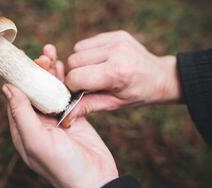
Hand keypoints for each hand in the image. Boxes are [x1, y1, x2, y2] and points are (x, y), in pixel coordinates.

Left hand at [2, 45, 117, 187]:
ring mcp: (56, 120)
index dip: (20, 79)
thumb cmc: (64, 167)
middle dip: (37, 72)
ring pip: (50, 91)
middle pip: (34, 92)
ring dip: (51, 73)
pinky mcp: (72, 117)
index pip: (16, 98)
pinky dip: (65, 82)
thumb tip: (7, 88)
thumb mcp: (37, 141)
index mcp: (23, 130)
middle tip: (43, 56)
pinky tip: (65, 68)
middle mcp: (37, 124)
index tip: (26, 61)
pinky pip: (66, 96)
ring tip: (52, 53)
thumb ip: (22, 114)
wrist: (96, 180)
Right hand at [64, 31, 180, 126]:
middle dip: (73, 74)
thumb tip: (65, 116)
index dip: (71, 87)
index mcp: (116, 72)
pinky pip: (87, 42)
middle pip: (73, 61)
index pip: (76, 77)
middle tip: (85, 83)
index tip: (76, 92)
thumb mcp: (114, 104)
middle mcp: (115, 51)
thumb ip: (88, 106)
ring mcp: (115, 39)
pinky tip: (99, 62)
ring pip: (77, 50)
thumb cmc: (138, 94)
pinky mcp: (115, 34)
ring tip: (94, 72)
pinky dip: (87, 54)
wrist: (160, 76)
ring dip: (79, 63)